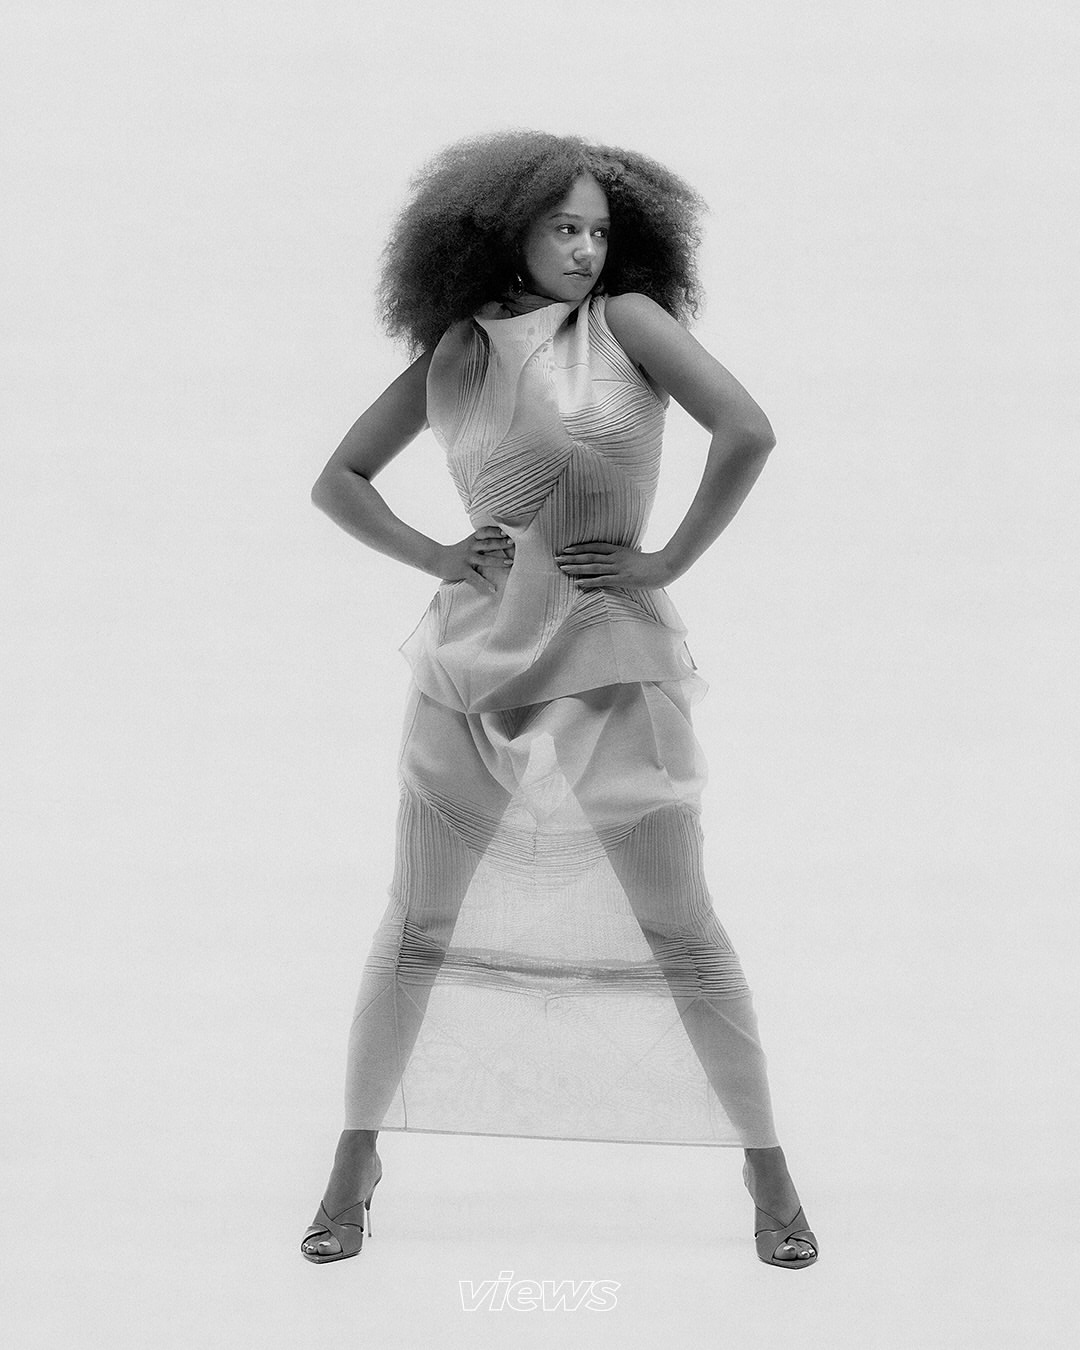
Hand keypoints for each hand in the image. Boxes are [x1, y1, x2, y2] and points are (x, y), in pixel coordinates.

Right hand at [437, 526, 514, 594]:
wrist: (436, 559)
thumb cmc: (455, 553)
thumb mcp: (467, 544)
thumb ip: (480, 542)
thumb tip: (498, 542)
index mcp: (472, 540)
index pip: (485, 532)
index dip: (495, 531)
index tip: (507, 531)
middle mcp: (470, 548)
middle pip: (487, 544)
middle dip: (500, 543)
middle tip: (513, 543)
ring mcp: (467, 559)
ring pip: (485, 560)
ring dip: (498, 561)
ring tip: (511, 563)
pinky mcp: (463, 570)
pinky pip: (476, 578)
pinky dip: (485, 584)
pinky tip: (493, 589)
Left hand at [554, 541, 672, 590]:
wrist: (664, 567)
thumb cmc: (652, 563)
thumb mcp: (636, 556)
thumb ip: (625, 556)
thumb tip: (620, 557)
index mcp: (618, 550)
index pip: (595, 547)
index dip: (580, 548)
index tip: (567, 549)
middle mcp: (615, 557)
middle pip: (589, 556)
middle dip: (572, 557)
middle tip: (558, 558)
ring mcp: (618, 568)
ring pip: (592, 566)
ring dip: (576, 567)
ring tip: (562, 567)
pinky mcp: (621, 579)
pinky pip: (601, 580)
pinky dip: (588, 581)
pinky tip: (577, 582)